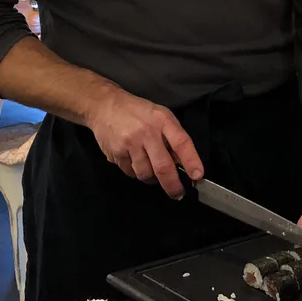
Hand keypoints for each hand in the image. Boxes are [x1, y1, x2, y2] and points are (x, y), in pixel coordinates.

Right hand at [85, 90, 202, 197]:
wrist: (104, 105)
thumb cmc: (138, 112)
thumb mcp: (161, 117)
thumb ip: (173, 137)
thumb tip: (184, 164)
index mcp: (163, 120)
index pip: (181, 143)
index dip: (191, 161)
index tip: (197, 176)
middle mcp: (146, 132)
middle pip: (162, 166)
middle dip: (172, 185)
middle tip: (178, 194)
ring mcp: (129, 143)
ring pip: (145, 173)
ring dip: (152, 179)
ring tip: (153, 173)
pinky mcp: (115, 153)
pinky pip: (130, 172)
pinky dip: (136, 173)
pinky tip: (135, 162)